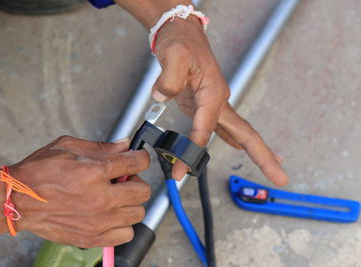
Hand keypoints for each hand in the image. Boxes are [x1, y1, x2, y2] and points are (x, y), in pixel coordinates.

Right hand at [8, 136, 149, 247]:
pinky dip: (123, 225)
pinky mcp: (92, 237)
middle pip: (143, 190)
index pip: (136, 162)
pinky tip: (111, 216)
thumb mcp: (68, 147)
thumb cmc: (38, 173)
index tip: (138, 158)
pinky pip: (126, 234)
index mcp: (94, 171)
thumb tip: (124, 143)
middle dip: (136, 181)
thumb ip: (100, 146)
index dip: (141, 157)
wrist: (16, 200)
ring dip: (130, 203)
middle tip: (122, 179)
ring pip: (138, 213)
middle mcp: (100, 198)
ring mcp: (98, 221)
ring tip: (115, 198)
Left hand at [153, 17, 287, 185]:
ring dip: (254, 152)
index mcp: (214, 93)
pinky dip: (232, 140)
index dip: (193, 151)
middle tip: (281, 178)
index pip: (207, 129)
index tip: (180, 169)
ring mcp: (214, 104)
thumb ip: (169, 78)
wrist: (182, 32)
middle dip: (264, 157)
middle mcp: (219, 101)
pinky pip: (221, 127)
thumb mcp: (173, 55)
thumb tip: (161, 96)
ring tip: (273, 169)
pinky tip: (237, 148)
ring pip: (237, 132)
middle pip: (246, 134)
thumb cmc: (181, 41)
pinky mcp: (205, 105)